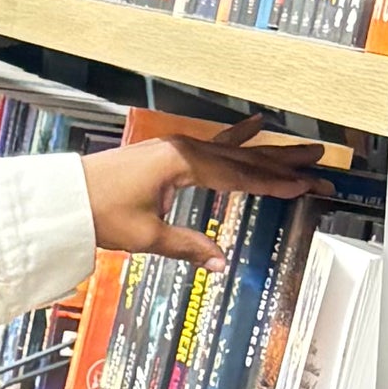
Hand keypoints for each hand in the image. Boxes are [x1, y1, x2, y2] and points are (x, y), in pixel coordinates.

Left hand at [79, 107, 335, 268]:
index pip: (240, 176)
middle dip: (285, 164)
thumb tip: (221, 265)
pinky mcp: (169, 152)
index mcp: (183, 164)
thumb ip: (187, 248)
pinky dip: (238, 136)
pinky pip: (214, 143)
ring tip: (304, 147)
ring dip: (270, 150)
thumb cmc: (100, 213)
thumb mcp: (146, 236)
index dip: (276, 183)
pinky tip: (256, 123)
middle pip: (246, 157)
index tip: (306, 186)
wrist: (66, 196)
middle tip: (321, 165)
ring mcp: (177, 147)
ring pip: (235, 149)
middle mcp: (184, 149)